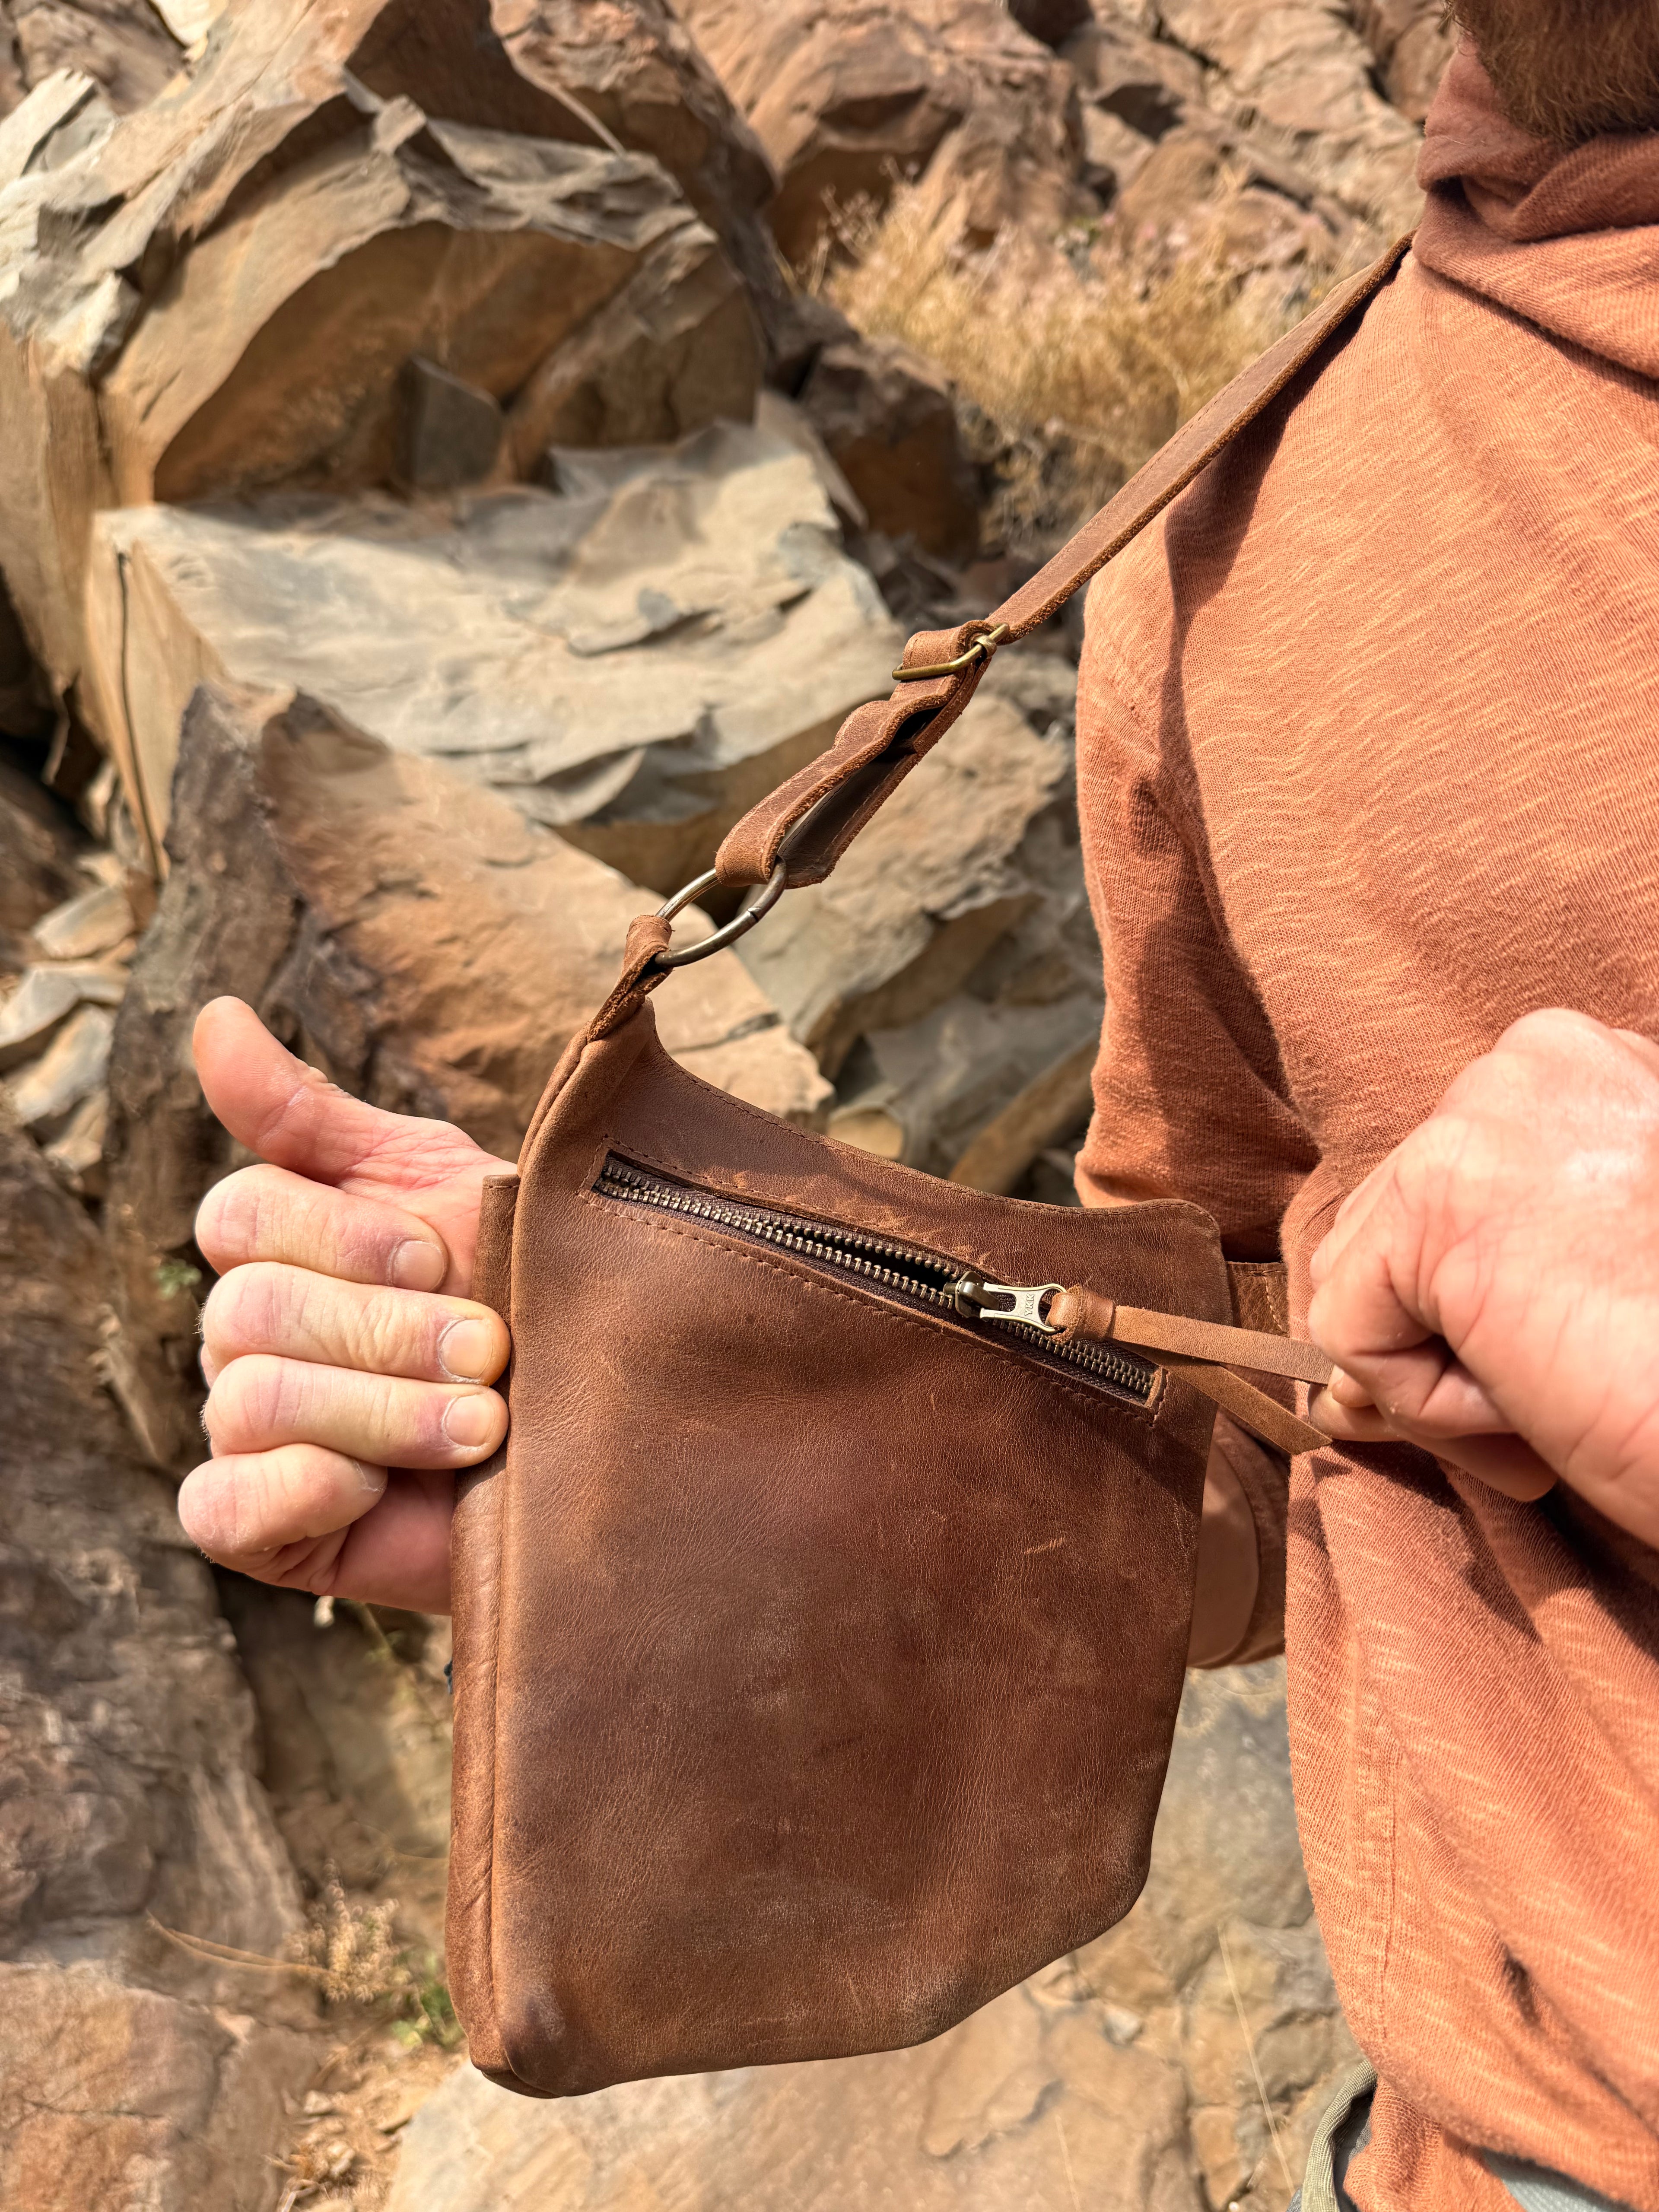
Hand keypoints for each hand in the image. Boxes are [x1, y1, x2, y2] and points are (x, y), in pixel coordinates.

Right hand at [176, 998, 514, 1611]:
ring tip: (484, 1425)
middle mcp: (245, 1332)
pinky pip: (222, 1506)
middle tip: (492, 1351)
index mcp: (278, 1244)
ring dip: (385, 1413)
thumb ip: (320, 1114)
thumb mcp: (438, 1182)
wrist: (590, 1430)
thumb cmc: (518, 1291)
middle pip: (253, 1310)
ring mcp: (247, 1429)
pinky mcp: (260, 1524)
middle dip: (392, 1332)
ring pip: (253, 1400)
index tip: (441, 1255)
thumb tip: (214, 1018)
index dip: (345, 1235)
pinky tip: (376, 1485)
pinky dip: (304, 1488)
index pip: (243, 1213)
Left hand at [1307, 1009, 1658, 1548]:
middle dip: (1457, 1338)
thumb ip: (1471, 1285)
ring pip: (1367, 1286)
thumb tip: (1336, 1390)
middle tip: (1577, 1379)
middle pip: (1399, 1231)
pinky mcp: (1435, 1207)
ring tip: (1568, 1386)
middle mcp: (1531, 1064)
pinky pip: (1350, 1334)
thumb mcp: (1582, 1286)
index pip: (1456, 1188)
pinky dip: (1431, 1409)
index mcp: (1584, 1067)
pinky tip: (1540, 1397)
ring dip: (1449, 1381)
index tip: (1582, 1340)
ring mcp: (1477, 1122)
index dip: (1491, 1297)